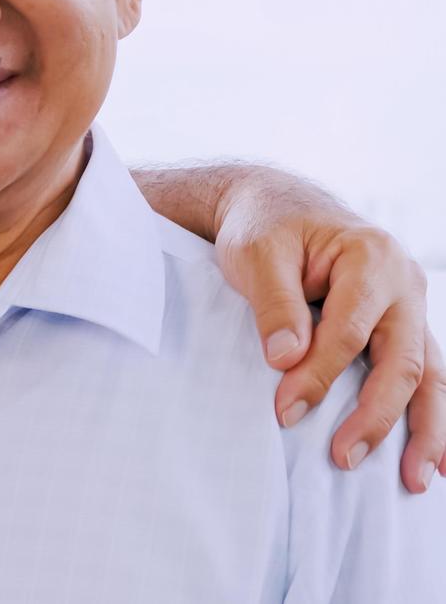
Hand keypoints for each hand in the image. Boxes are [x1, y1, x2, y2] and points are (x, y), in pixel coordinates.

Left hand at [214, 175, 442, 493]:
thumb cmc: (264, 228)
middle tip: (343, 458)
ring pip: (431, 375)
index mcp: (371, 256)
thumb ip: (274, 305)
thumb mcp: (257, 254)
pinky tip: (439, 459)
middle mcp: (404, 282)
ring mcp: (410, 306)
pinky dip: (433, 414)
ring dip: (426, 429)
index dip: (319, 374)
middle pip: (402, 360)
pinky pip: (427, 374)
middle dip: (376, 415)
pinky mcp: (404, 325)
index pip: (351, 331)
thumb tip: (286, 361)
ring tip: (418, 480)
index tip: (284, 411)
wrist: (276, 206)